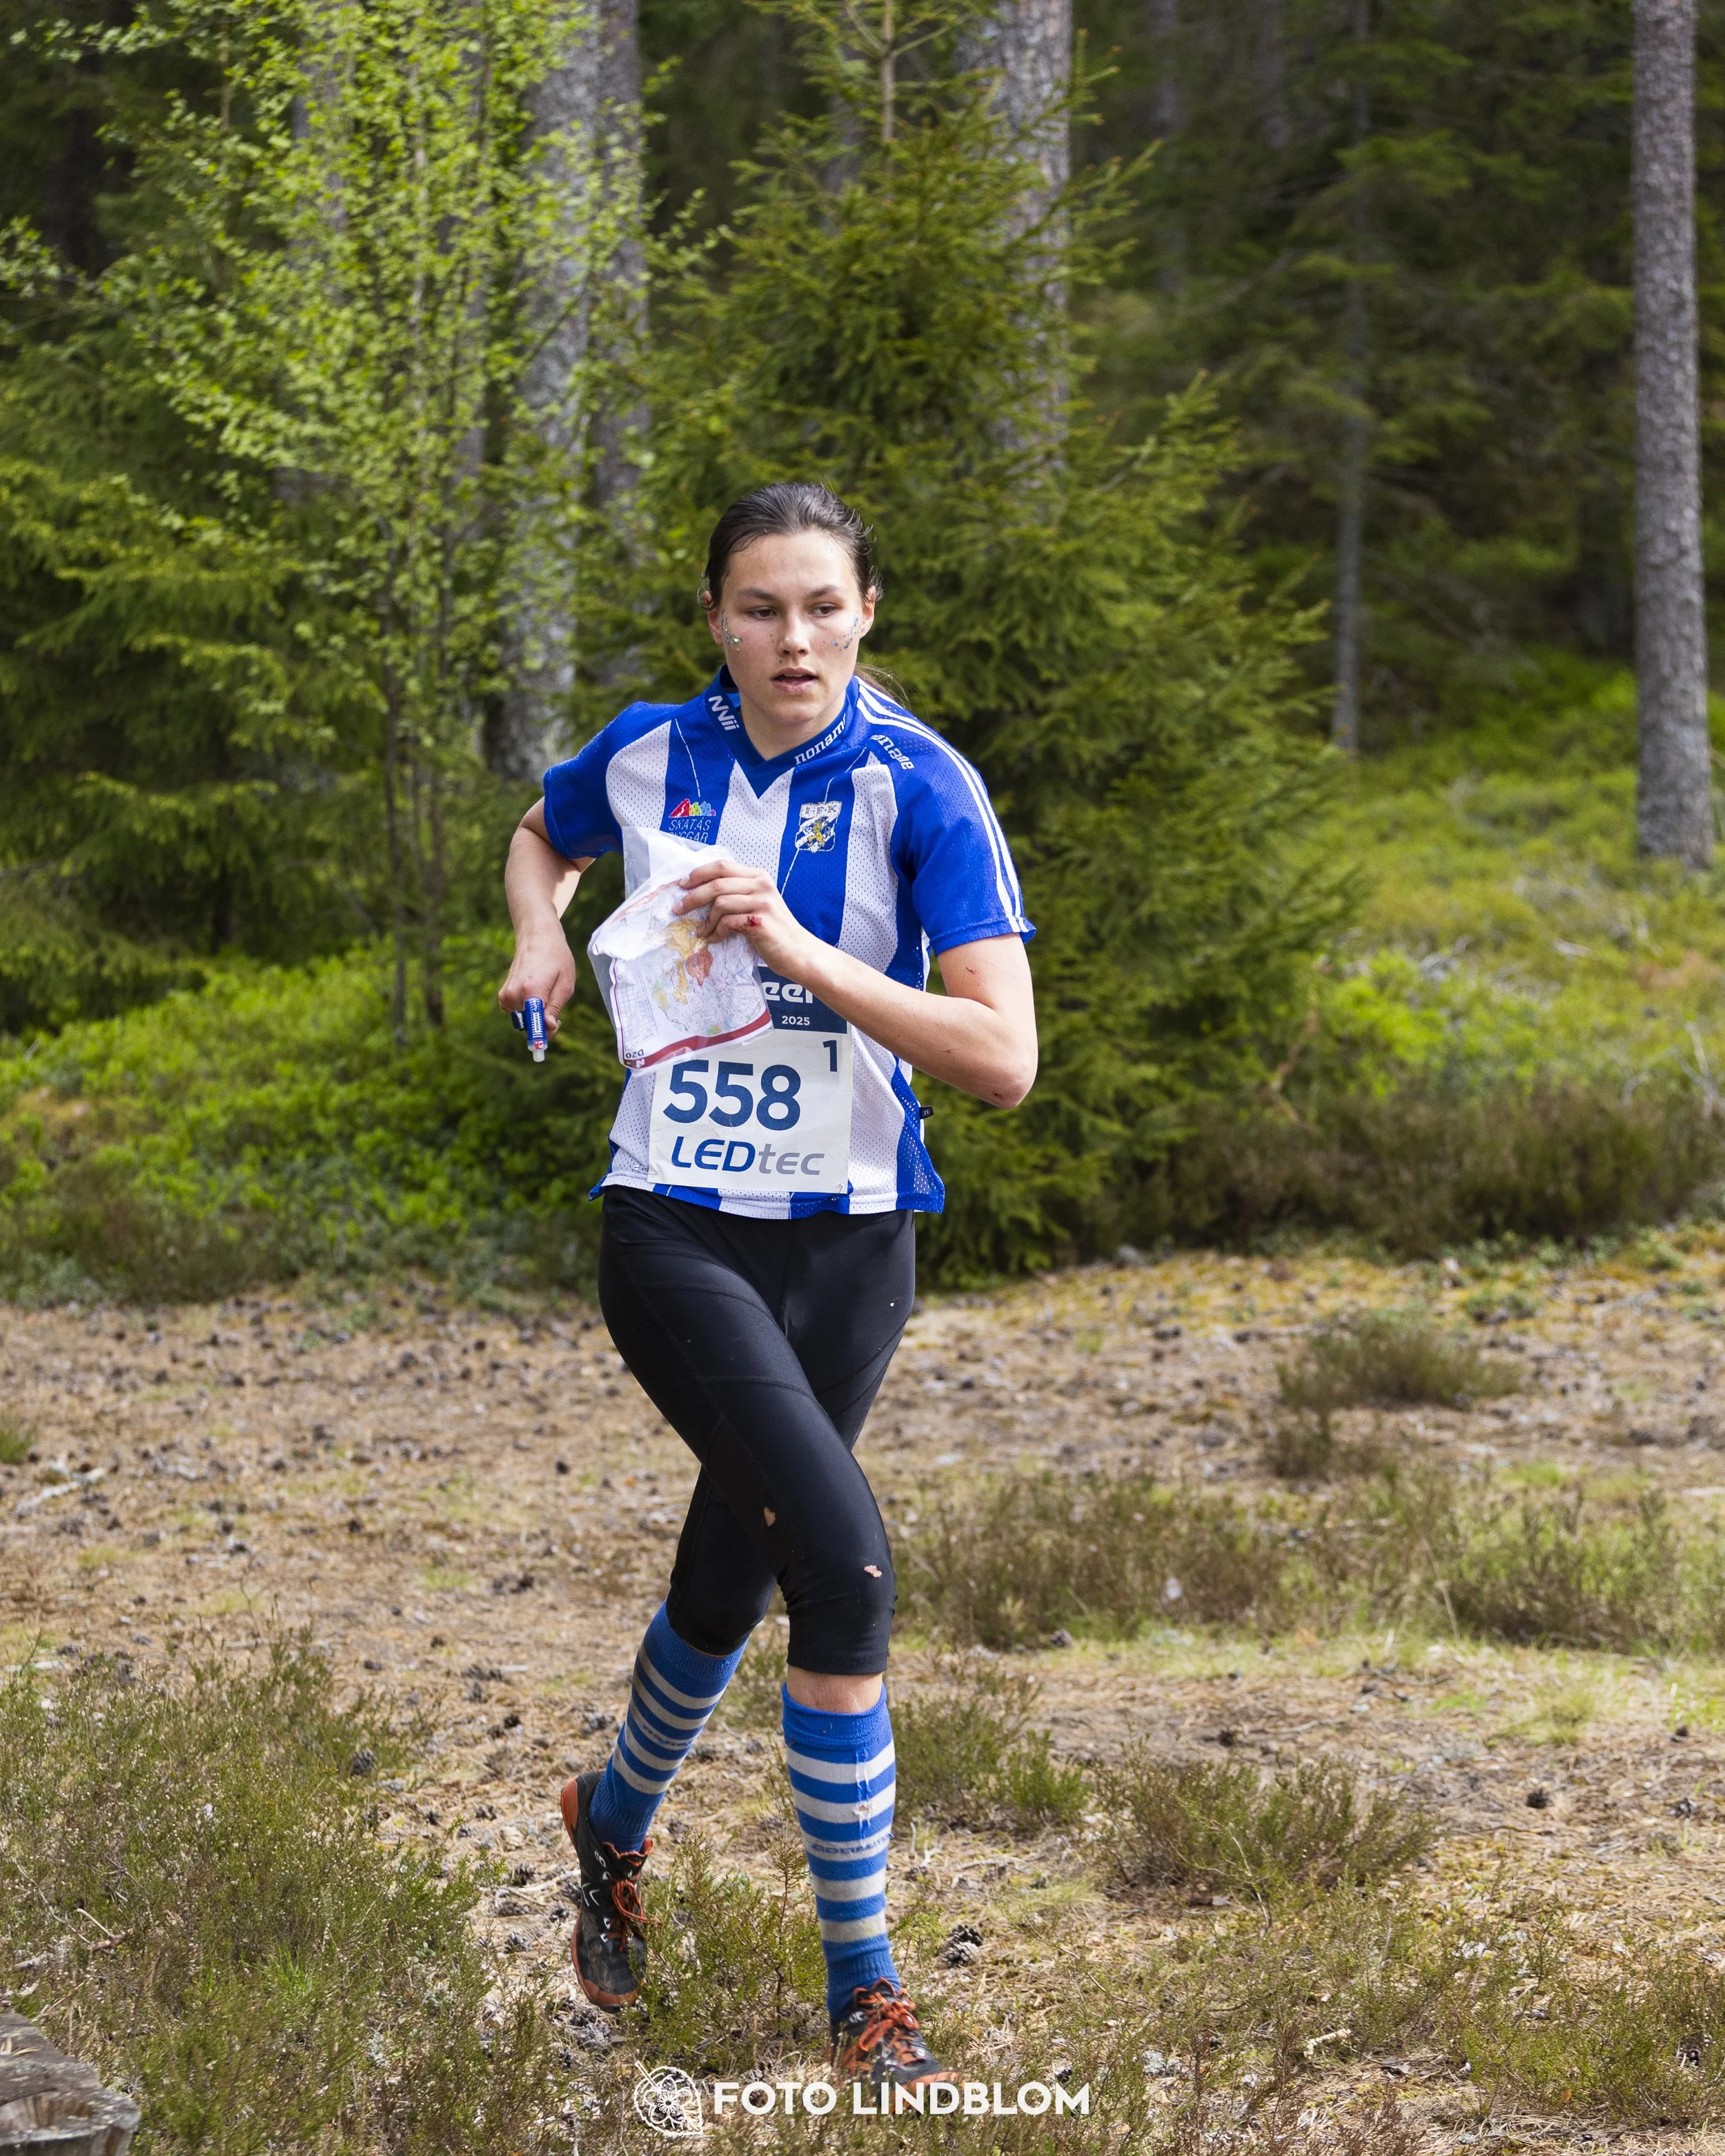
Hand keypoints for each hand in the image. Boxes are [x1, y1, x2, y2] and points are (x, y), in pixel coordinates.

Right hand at [497, 928, 576, 1035]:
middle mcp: (514, 995)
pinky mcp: (503, 997)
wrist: (536, 937)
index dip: (542, 1036)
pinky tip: (536, 996)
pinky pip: (518, 1015)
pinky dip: (528, 1012)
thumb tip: (549, 1029)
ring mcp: (506, 996)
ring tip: (547, 996)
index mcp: (531, 991)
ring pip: (525, 1021)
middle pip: (530, 1026)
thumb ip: (555, 1008)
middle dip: (544, 1025)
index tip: (544, 1043)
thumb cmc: (556, 957)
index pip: (534, 1024)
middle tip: (557, 1014)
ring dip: (537, 1017)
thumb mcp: (565, 983)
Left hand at [674, 861, 820, 980]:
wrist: (799, 952)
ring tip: (701, 931)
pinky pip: (727, 922)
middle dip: (693, 896)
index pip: (722, 866)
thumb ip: (737, 893)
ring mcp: (762, 902)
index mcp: (759, 876)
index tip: (682, 885)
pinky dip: (716, 932)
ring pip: (720, 903)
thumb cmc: (775, 930)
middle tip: (679, 909)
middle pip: (717, 882)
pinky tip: (714, 939)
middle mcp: (761, 885)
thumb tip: (700, 892)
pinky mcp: (760, 922)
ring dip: (705, 920)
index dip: (698, 873)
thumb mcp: (758, 902)